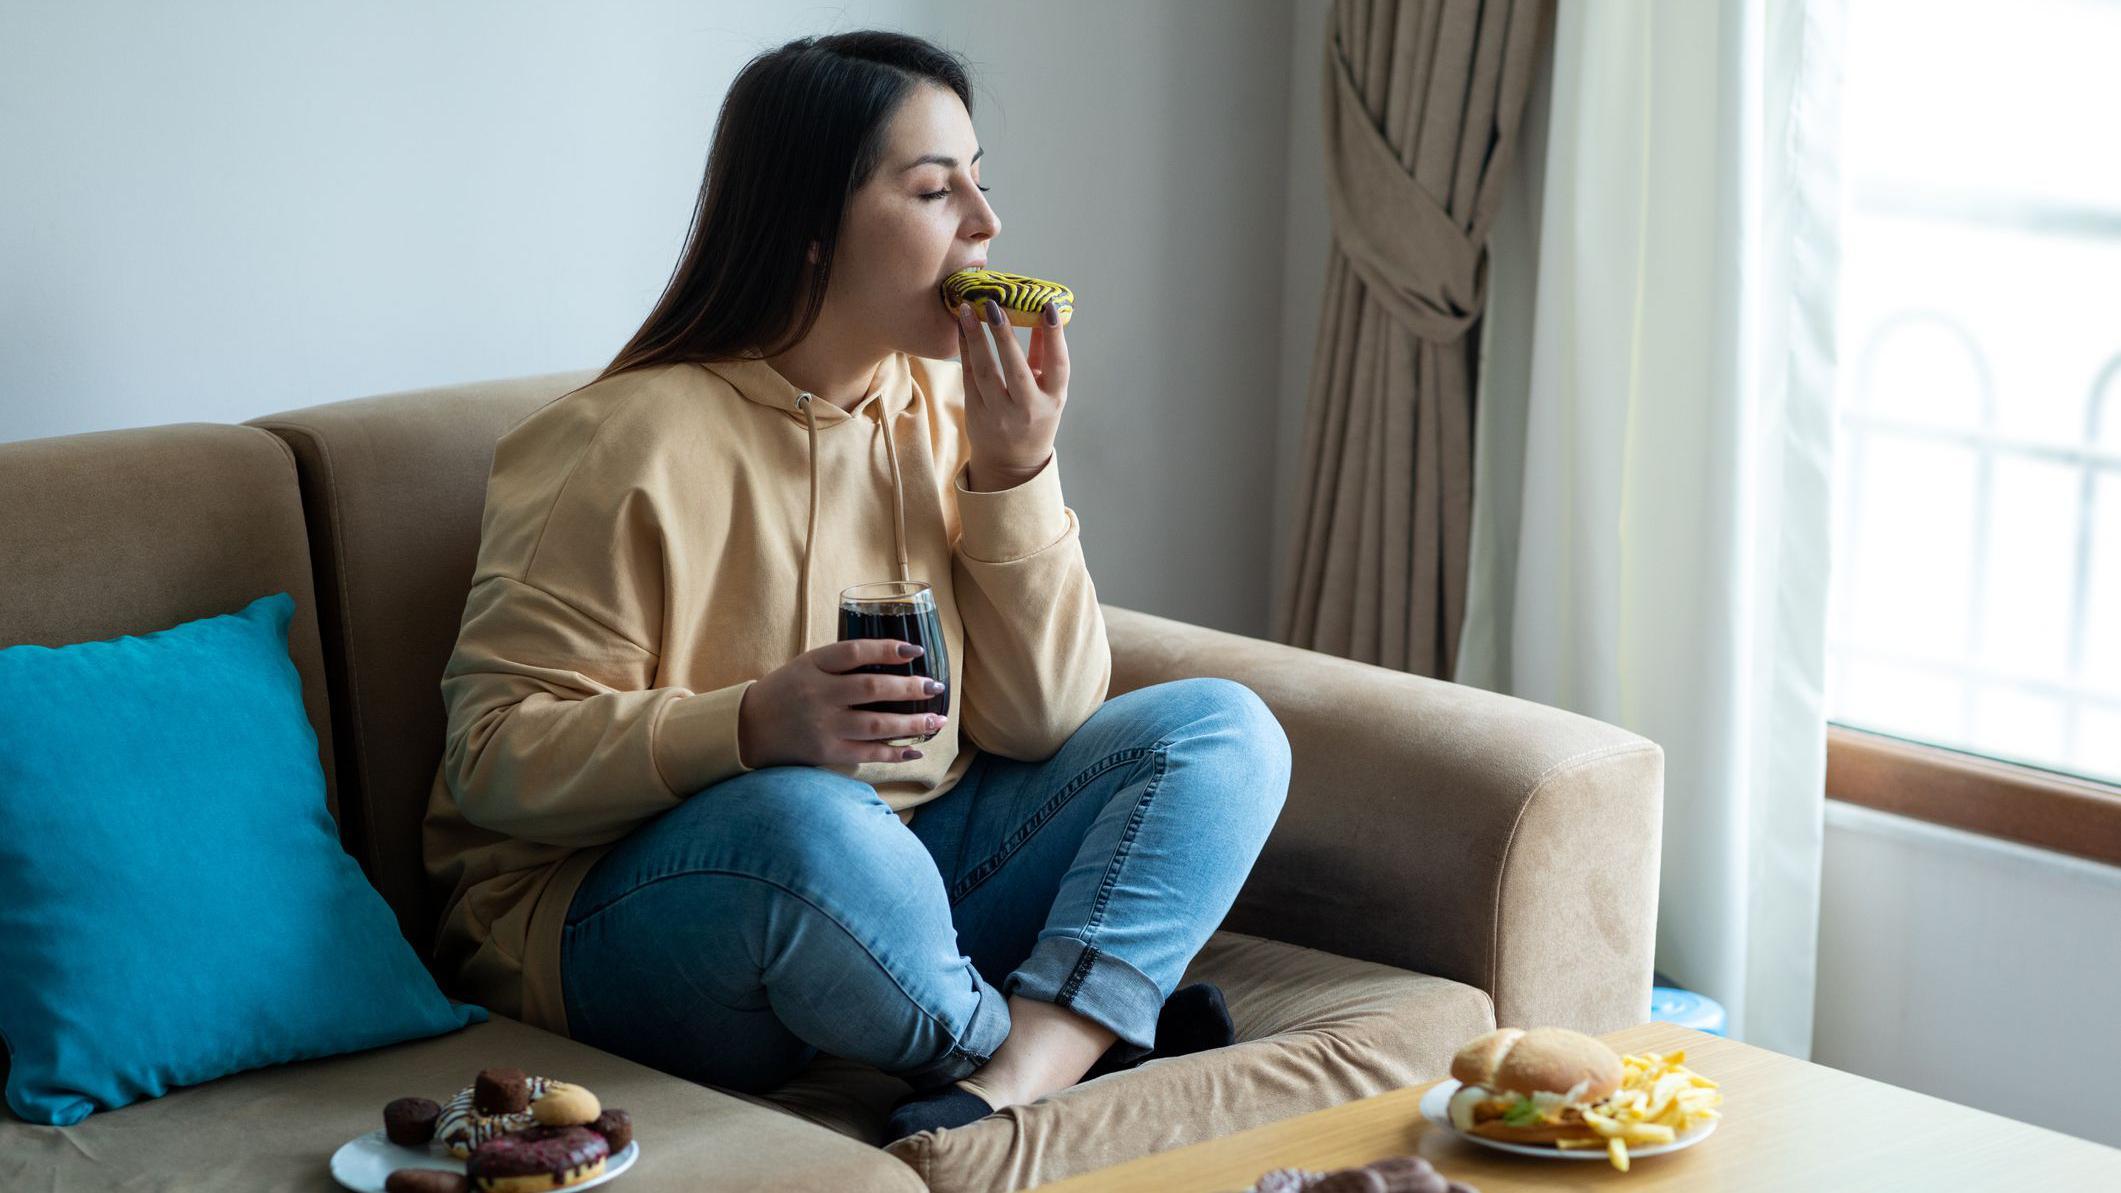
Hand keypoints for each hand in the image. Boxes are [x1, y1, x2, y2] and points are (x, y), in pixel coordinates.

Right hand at [736, 639, 947, 767]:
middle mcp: (818, 694)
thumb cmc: (785, 691)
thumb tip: (895, 659)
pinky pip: (868, 753)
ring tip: (937, 721)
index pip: (854, 652)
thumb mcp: (806, 665)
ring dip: (912, 723)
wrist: (748, 728)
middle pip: (872, 689)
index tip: (915, 651)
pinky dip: (894, 752)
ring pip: (876, 724)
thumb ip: (841, 662)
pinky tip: (916, 749)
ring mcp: (823, 725)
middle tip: (935, 686)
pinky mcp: (826, 752)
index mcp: (813, 664)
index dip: (887, 649)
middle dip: (909, 688)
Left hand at [957, 296, 1069, 490]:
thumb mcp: (1048, 389)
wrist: (1012, 462)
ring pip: (985, 372)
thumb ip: (1044, 354)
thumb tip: (1041, 314)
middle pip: (1016, 369)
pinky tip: (962, 329)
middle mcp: (1028, 408)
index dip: (1055, 336)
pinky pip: (969, 377)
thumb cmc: (1034, 416)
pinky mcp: (977, 414)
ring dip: (975, 338)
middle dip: (1004, 335)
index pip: (1058, 364)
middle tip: (994, 303)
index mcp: (1053, 399)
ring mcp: (1000, 414)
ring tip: (967, 310)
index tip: (1047, 306)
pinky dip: (965, 350)